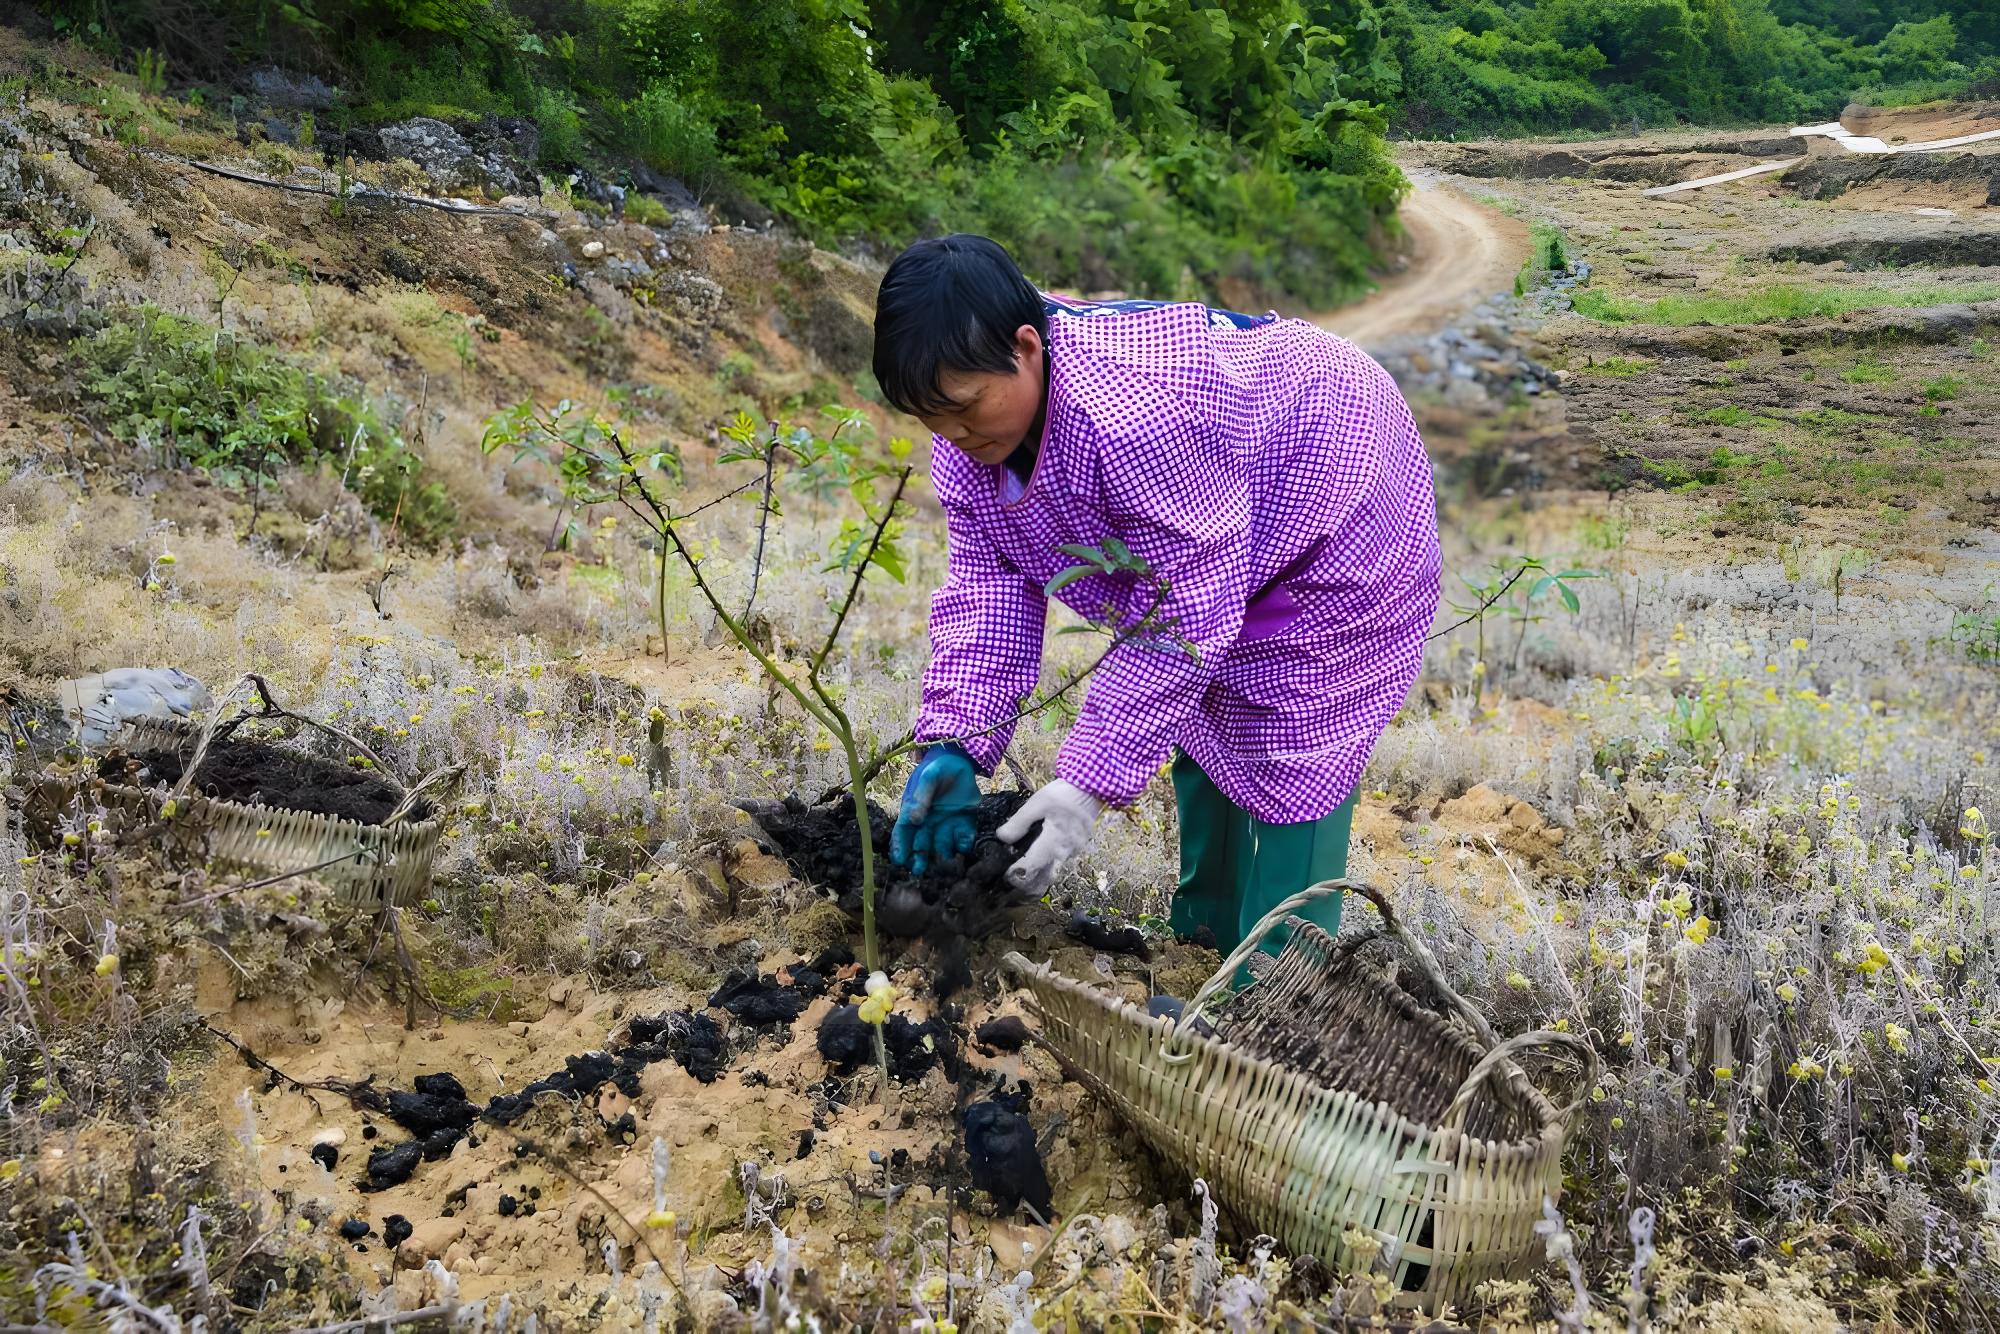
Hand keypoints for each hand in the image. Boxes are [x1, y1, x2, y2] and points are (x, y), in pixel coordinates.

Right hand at [890, 746, 981, 873]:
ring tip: (945, 863)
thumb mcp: (928, 777)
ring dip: (943, 855)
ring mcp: (946, 824)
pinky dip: (964, 844)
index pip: (903, 833)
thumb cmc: (937, 768)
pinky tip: (964, 846)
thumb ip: (921, 796)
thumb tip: (914, 819)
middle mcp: (928, 823)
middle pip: (921, 845)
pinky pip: (963, 839)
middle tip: (919, 870)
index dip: (900, 847)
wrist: (960, 760)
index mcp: (913, 812)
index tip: (899, 860)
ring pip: (942, 846)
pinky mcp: (964, 823)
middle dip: (919, 858)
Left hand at [996, 780, 1103, 894]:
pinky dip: (1046, 870)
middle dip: (1027, 889)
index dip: (1016, 876)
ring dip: (1037, 882)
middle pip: (1044, 881)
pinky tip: (1037, 865)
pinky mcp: (1076, 848)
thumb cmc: (1063, 795)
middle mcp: (1063, 853)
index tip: (1004, 875)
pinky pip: (1060, 864)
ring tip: (1021, 882)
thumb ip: (1019, 822)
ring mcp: (1072, 853)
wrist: (1092, 789)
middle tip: (1011, 889)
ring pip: (1053, 875)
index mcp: (1052, 843)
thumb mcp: (1037, 803)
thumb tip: (1002, 838)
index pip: (1031, 869)